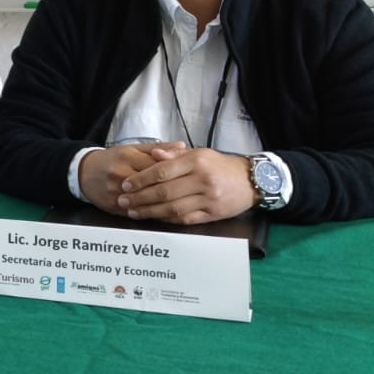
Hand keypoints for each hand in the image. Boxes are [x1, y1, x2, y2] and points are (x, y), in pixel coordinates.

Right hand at [76, 143, 185, 214]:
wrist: (83, 172)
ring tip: (181, 206)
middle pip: (153, 185)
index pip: (157, 166)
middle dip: (172, 190)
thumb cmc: (112, 159)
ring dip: (163, 205)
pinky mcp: (113, 205)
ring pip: (145, 201)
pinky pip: (136, 212)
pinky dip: (151, 214)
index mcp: (127, 156)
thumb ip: (158, 148)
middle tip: (191, 194)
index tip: (190, 177)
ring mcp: (116, 191)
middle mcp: (120, 173)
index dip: (176, 173)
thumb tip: (183, 147)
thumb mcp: (132, 148)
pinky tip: (164, 214)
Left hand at [117, 147, 256, 224]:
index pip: (162, 171)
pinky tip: (154, 218)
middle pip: (164, 192)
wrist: (251, 181)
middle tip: (123, 201)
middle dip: (140, 198)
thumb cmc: (219, 165)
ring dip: (150, 212)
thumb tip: (152, 155)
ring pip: (173, 208)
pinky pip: (186, 219)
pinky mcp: (213, 214)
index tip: (125, 185)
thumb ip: (173, 154)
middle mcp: (202, 180)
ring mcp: (209, 199)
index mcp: (196, 162)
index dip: (141, 179)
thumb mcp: (198, 153)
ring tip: (133, 212)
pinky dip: (168, 220)